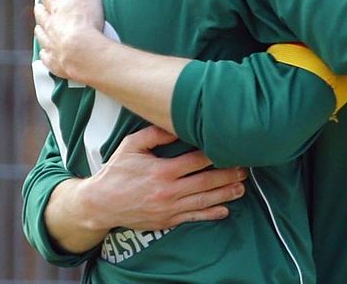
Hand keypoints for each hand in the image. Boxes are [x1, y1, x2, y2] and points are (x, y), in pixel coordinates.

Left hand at [34, 0, 105, 81]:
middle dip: (39, 11)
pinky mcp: (55, 63)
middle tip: (38, 8)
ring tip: (39, 29)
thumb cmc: (86, 20)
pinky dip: (45, 55)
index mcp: (57, 8)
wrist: (83, 52)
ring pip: (41, 36)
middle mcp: (49, 26)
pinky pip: (46, 58)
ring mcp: (50, 45)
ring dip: (40, 32)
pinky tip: (45, 55)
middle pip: (41, 16)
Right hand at [81, 126, 246, 230]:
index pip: (197, 161)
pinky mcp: (167, 221)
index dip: (216, 155)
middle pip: (206, 181)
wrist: (101, 203)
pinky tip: (225, 210)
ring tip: (242, 187)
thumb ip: (155, 134)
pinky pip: (194, 217)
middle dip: (228, 174)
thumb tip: (178, 124)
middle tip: (245, 168)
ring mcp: (169, 208)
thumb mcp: (132, 145)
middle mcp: (169, 191)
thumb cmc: (117, 171)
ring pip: (204, 201)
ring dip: (225, 194)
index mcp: (162, 170)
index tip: (230, 148)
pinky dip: (211, 214)